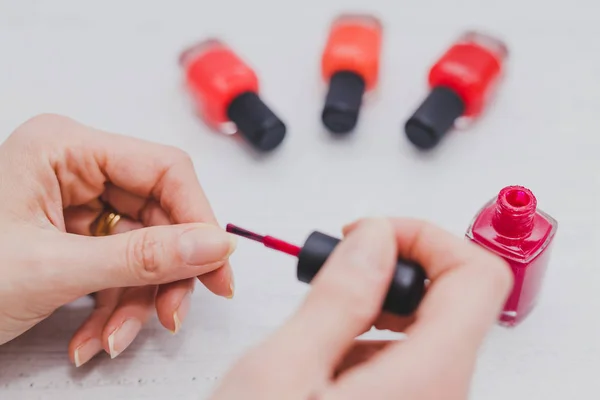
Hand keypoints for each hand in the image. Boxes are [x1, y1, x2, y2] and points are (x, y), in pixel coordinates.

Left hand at [0, 114, 235, 365]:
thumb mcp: (54, 269)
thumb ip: (143, 257)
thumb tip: (216, 246)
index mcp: (66, 148)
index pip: (164, 170)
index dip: (198, 218)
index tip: (218, 267)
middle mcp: (77, 169)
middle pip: (158, 216)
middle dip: (163, 275)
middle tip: (173, 316)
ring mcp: (77, 205)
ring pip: (143, 251)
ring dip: (134, 302)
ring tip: (110, 341)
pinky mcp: (77, 237)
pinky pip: (120, 269)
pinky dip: (114, 308)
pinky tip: (94, 338)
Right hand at [210, 218, 511, 399]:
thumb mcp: (282, 373)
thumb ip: (338, 297)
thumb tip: (376, 240)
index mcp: (428, 380)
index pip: (476, 274)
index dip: (427, 237)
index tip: (373, 235)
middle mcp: (444, 397)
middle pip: (453, 297)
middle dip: (390, 270)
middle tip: (334, 273)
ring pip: (423, 328)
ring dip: (371, 308)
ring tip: (316, 327)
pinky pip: (403, 359)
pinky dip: (364, 341)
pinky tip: (320, 362)